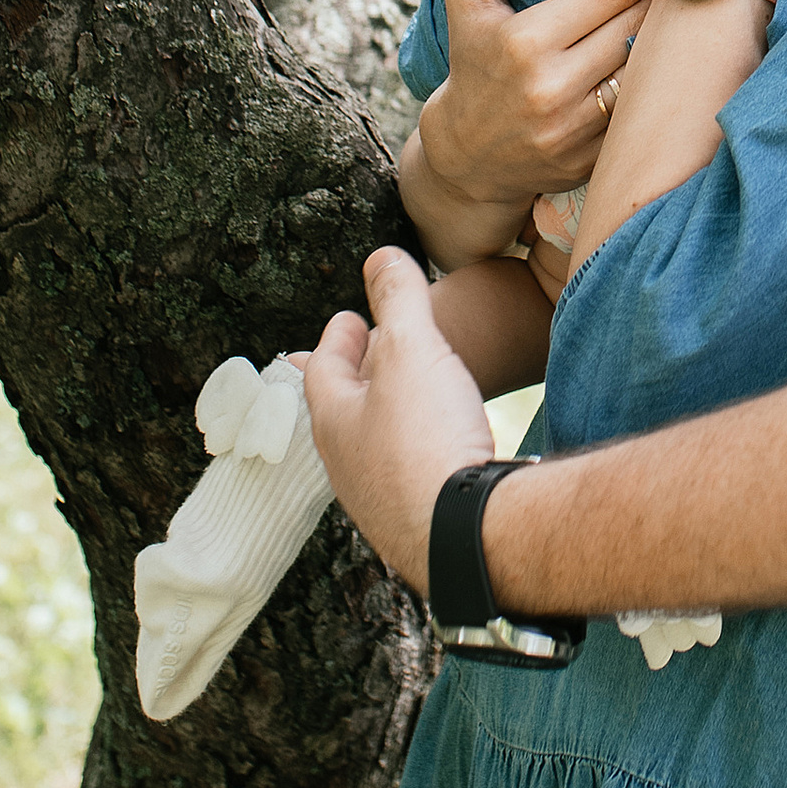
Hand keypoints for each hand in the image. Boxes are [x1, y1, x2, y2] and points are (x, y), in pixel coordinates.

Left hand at [302, 248, 496, 598]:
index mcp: (334, 419)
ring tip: (403, 400)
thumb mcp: (413, 347)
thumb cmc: (427, 437)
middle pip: (342, 409)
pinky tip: (439, 450)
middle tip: (366, 357)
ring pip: (371, 446)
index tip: (350, 319)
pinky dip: (414, 450)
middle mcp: (347, 463)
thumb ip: (398, 298)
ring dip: (383, 417)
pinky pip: (405, 475)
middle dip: (354, 379)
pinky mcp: (414, 523)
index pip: (322, 367)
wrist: (464, 532)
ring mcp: (378, 499)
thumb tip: (380, 255)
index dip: (337, 337)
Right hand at [413, 0, 653, 225]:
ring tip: (678, 19)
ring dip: (665, 43)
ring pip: (646, 70)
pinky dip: (655, 86)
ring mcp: (574, 128)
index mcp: (524, 41)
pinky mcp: (592, 158)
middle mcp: (551, 87)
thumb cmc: (472, 57)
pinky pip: (641, 111)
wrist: (466, 153)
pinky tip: (663, 66)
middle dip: (659, 2)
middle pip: (635, 28)